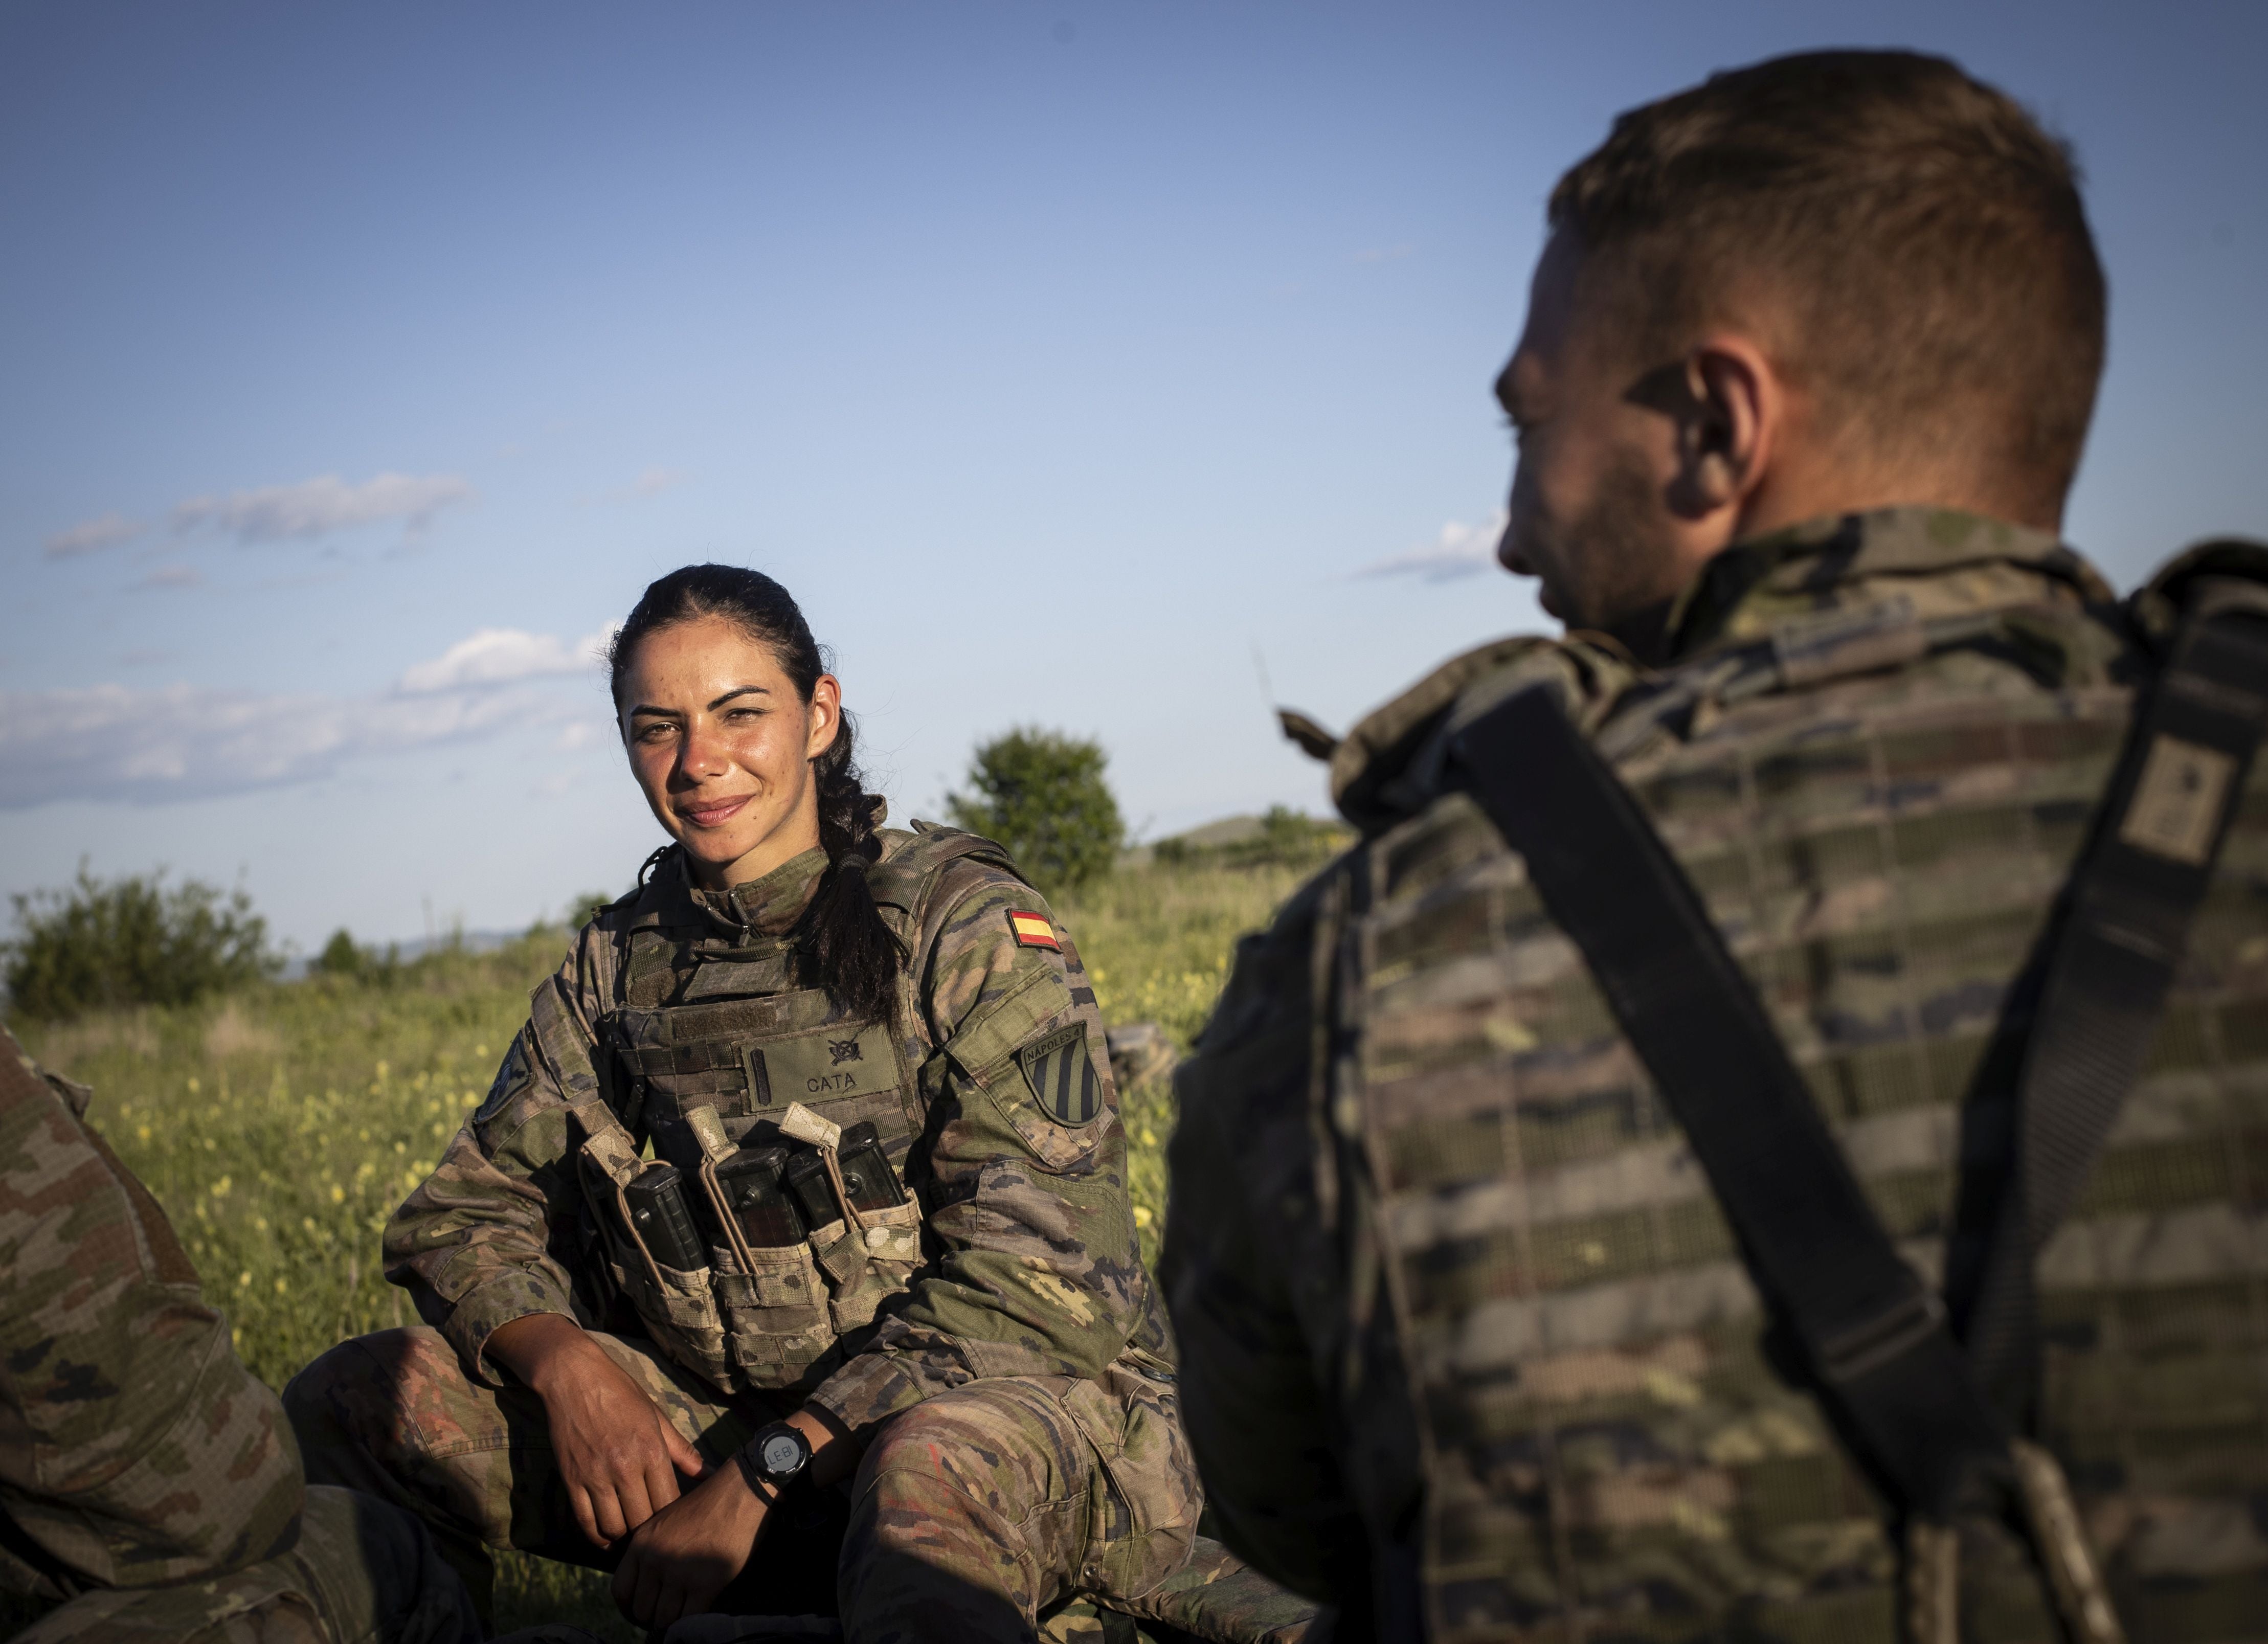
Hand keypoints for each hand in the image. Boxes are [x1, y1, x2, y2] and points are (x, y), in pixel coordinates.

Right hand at [487, 1313, 706, 1546]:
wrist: (575, 1377)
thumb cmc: (621, 1393)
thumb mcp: (657, 1417)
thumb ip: (682, 1450)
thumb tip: (708, 1473)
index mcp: (652, 1451)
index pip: (668, 1502)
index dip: (672, 1518)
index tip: (672, 1521)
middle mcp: (625, 1467)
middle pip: (642, 1520)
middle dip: (648, 1532)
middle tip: (652, 1535)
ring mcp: (596, 1475)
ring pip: (613, 1526)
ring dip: (623, 1538)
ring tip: (630, 1537)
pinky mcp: (571, 1479)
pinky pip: (585, 1521)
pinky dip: (596, 1536)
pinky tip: (605, 1538)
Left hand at [613, 1457, 770, 1629]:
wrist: (740, 1492)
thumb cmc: (707, 1505)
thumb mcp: (664, 1522)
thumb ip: (650, 1551)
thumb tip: (647, 1586)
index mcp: (641, 1543)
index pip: (620, 1589)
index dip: (628, 1607)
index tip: (639, 1612)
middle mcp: (654, 1559)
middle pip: (641, 1609)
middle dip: (652, 1616)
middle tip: (667, 1614)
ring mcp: (679, 1573)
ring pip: (663, 1619)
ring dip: (673, 1621)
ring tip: (683, 1612)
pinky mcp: (705, 1584)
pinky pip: (688, 1618)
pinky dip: (691, 1621)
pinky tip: (699, 1611)